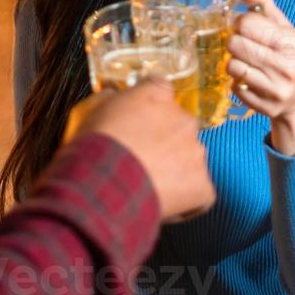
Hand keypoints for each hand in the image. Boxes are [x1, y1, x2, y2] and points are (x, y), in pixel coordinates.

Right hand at [65, 82, 213, 220]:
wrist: (102, 185)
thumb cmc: (93, 146)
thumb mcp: (93, 111)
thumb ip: (112, 99)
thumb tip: (114, 96)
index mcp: (159, 95)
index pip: (162, 90)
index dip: (151, 108)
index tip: (140, 120)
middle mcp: (184, 119)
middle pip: (181, 127)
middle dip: (166, 140)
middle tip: (143, 158)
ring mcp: (196, 152)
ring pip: (191, 159)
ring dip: (176, 169)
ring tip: (149, 185)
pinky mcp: (202, 185)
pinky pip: (199, 192)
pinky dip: (186, 199)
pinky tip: (164, 204)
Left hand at [227, 0, 294, 156]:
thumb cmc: (293, 57)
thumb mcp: (286, 27)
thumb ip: (262, 3)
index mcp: (291, 42)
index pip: (247, 23)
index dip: (241, 22)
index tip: (248, 27)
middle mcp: (285, 66)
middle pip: (235, 44)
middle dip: (236, 41)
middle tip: (245, 44)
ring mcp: (273, 89)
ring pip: (231, 66)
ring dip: (235, 61)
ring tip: (248, 61)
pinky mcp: (262, 106)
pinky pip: (234, 86)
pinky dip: (238, 81)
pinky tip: (251, 78)